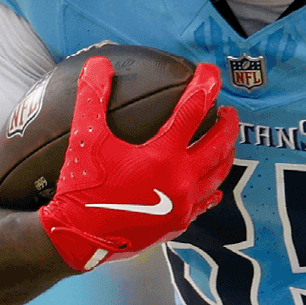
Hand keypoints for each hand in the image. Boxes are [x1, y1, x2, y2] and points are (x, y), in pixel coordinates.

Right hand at [38, 58, 239, 271]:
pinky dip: (212, 189)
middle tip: (226, 108)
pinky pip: (205, 204)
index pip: (193, 110)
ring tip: (226, 141)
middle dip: (227, 123)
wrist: (78, 239)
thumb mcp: (85, 139)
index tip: (210, 71)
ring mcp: (183, 205)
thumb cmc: (82, 188)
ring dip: (225, 153)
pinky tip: (213, 187)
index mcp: (163, 155)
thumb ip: (92, 98)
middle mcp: (181, 180)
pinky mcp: (177, 224)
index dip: (204, 85)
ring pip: (217, 174)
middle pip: (218, 144)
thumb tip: (97, 65)